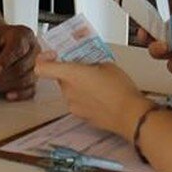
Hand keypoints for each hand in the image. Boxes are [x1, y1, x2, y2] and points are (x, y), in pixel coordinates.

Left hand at [0, 23, 37, 99]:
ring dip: (6, 86)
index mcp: (24, 34)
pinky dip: (20, 94)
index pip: (18, 48)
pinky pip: (31, 90)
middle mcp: (34, 49)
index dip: (5, 61)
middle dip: (2, 77)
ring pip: (27, 79)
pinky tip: (7, 95)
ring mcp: (37, 65)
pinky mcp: (33, 79)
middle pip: (23, 66)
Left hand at [36, 58, 152, 137]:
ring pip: (69, 90)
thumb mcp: (107, 65)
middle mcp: (68, 91)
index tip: (53, 55)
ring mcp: (73, 105)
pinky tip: (101, 95)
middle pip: (59, 77)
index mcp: (71, 75)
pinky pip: (78, 102)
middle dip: (71, 71)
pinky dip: (85, 97)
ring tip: (98, 83)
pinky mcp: (81, 116)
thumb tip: (89, 64)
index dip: (43, 59)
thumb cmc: (120, 90)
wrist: (129, 115)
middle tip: (86, 67)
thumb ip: (91, 62)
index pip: (41, 68)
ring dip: (79, 85)